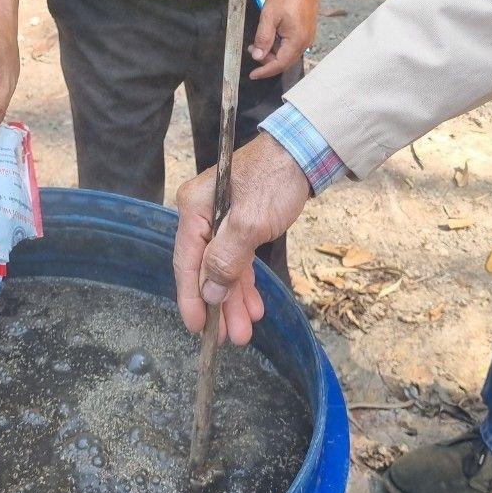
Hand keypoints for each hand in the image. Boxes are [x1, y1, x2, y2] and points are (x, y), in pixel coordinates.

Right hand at [173, 133, 310, 343]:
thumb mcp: (249, 222)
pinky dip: (244, 282)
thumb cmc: (274, 180)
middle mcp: (202, 214)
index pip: (187, 260)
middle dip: (218, 305)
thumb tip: (209, 293)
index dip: (191, 297)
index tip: (196, 327)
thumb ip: (226, 258)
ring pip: (222, 267)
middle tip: (231, 337)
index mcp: (194, 208)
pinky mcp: (239, 224)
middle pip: (204, 268)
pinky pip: (236, 259)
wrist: (304, 155)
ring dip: (233, 299)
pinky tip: (253, 305)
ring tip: (244, 329)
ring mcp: (220, 219)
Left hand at [248, 0, 318, 79]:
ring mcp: (307, 37)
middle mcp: (305, 43)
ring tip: (257, 42)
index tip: (252, 75)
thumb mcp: (269, 16)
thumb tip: (257, 56)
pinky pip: (291, 45)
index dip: (265, 71)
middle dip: (267, 60)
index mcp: (296, 41)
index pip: (279, 64)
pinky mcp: (306, 32)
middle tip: (251, 50)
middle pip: (284, 61)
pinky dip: (279, 45)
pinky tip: (270, 36)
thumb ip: (263, 38)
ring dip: (272, 52)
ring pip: (287, 53)